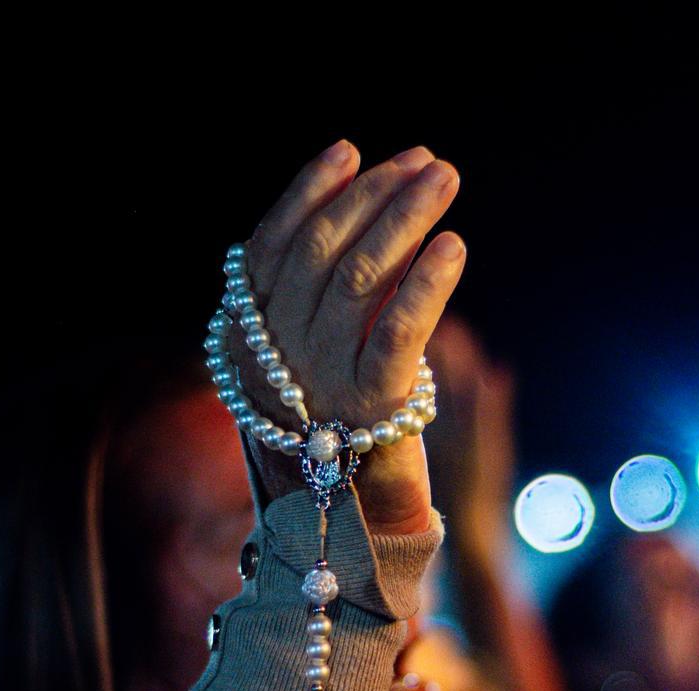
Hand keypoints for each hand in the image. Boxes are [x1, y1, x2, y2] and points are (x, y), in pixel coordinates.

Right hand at [237, 141, 464, 535]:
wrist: (349, 530)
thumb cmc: (335, 434)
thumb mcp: (308, 367)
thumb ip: (317, 303)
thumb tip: (371, 213)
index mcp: (246, 345)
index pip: (269, 251)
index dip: (307, 196)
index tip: (350, 153)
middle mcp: (276, 360)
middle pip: (320, 255)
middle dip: (373, 198)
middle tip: (424, 162)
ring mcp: (322, 383)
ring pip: (359, 280)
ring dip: (404, 219)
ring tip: (443, 180)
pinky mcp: (372, 408)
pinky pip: (398, 332)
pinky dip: (426, 284)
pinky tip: (453, 247)